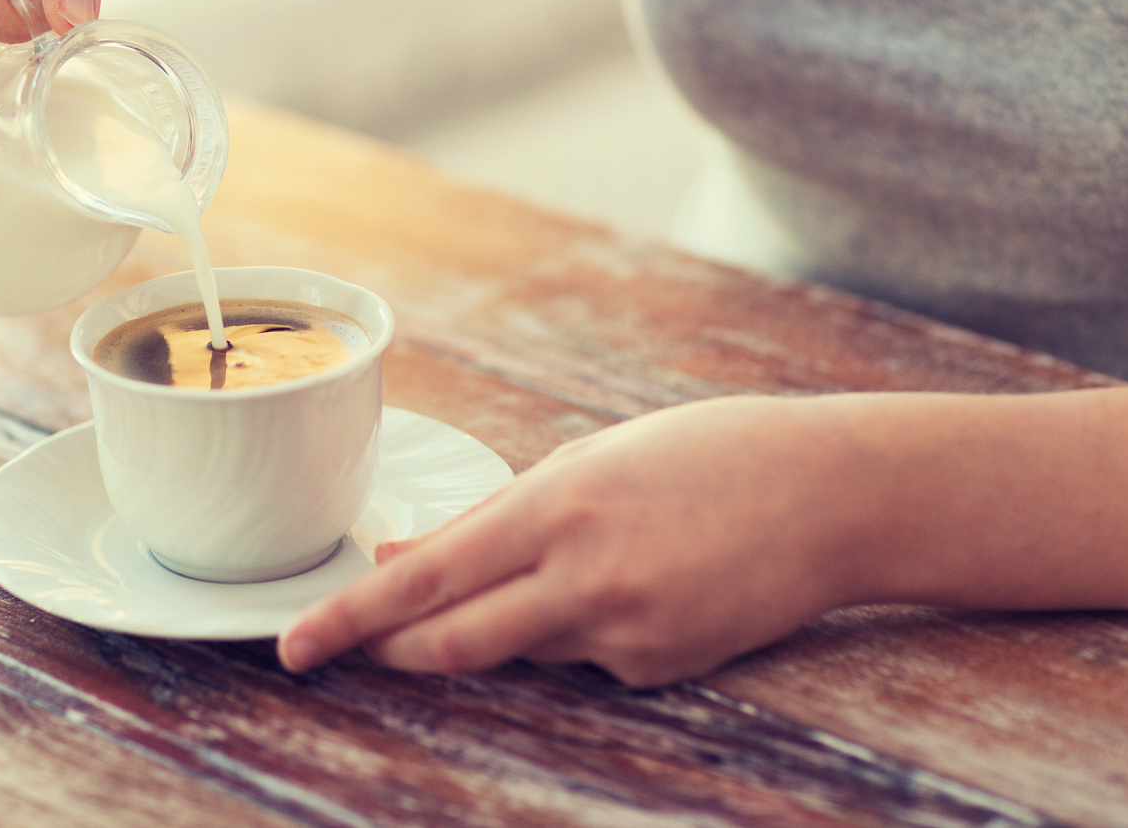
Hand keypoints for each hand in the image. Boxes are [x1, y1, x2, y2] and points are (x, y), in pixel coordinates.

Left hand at [277, 395, 864, 685]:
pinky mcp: (661, 672)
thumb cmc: (702, 455)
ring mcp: (626, 635)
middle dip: (392, 649)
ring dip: (516, 620)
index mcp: (554, 508)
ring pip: (521, 651)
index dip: (351, 617)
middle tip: (354, 643)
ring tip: (599, 554)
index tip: (295, 645)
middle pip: (451, 644)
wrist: (832, 493)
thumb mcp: (586, 463)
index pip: (425, 580)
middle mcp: (582, 578)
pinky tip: (650, 580)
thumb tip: (401, 557)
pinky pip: (586, 662)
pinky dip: (586, 630)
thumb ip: (488, 519)